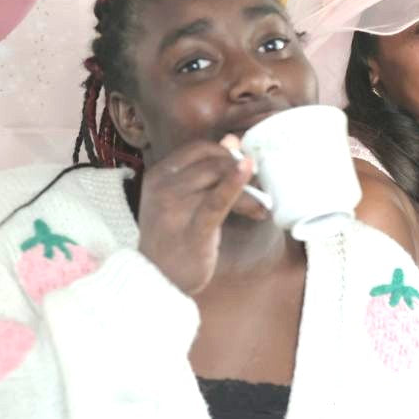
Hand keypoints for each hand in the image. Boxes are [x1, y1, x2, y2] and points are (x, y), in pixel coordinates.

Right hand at [136, 137, 266, 295]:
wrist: (157, 279)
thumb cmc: (174, 236)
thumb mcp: (183, 198)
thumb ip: (205, 170)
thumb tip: (231, 139)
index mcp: (159, 175)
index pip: (200, 149)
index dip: (228, 154)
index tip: (245, 169)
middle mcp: (163, 187)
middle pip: (213, 163)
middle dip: (242, 172)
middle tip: (261, 190)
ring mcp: (174, 208)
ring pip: (220, 180)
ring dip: (249, 191)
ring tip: (261, 207)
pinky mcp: (192, 230)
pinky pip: (217, 202)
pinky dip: (235, 185)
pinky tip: (248, 173)